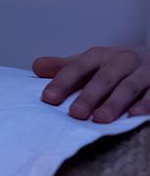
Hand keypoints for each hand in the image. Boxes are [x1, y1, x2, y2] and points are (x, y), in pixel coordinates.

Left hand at [32, 45, 149, 122]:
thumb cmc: (115, 66)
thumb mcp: (91, 63)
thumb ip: (64, 67)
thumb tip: (36, 67)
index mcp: (101, 55)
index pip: (78, 67)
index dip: (63, 82)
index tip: (49, 99)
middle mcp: (123, 60)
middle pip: (105, 77)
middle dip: (89, 95)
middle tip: (75, 114)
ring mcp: (145, 72)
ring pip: (129, 87)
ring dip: (115, 103)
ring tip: (100, 119)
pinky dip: (145, 105)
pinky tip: (134, 116)